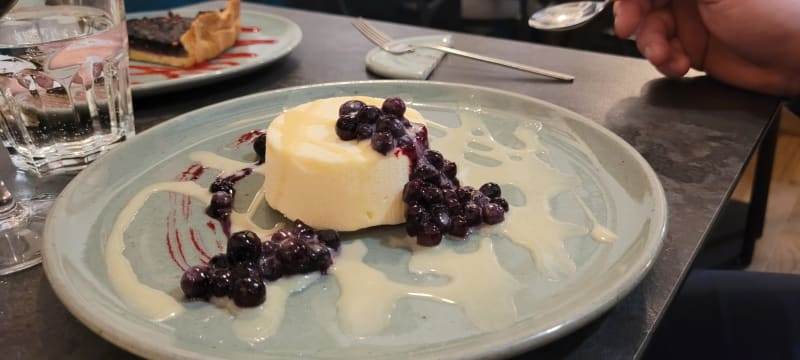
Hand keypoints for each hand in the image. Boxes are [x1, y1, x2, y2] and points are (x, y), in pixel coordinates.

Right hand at [613, 0, 799, 95]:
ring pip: (648, 28)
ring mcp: (691, 20)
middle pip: (643, 1)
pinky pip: (662, 53)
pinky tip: (679, 64)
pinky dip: (664, 61)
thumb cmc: (777, 12)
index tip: (623, 7)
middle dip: (633, 15)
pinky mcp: (692, 48)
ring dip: (651, 44)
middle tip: (628, 28)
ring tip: (665, 55)